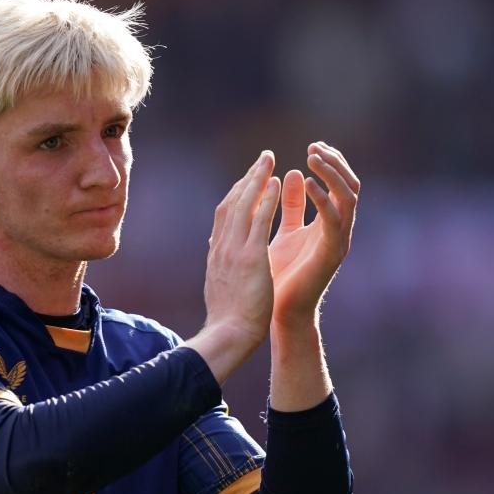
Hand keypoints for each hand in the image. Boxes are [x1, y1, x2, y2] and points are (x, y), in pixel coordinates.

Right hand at [184, 151, 280, 383]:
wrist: (229, 334)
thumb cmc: (228, 320)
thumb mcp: (220, 287)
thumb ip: (222, 269)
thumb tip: (220, 262)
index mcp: (217, 254)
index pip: (225, 216)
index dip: (237, 194)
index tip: (249, 180)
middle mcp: (222, 247)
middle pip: (231, 203)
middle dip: (247, 178)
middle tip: (262, 159)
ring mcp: (234, 250)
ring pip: (243, 205)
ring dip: (256, 179)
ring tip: (269, 160)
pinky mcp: (250, 257)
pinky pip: (259, 221)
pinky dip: (266, 199)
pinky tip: (276, 183)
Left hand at [269, 142, 359, 328]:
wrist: (280, 312)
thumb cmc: (280, 275)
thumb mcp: (284, 230)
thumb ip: (291, 205)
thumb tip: (292, 173)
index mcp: (329, 223)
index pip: (340, 184)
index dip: (331, 162)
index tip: (314, 144)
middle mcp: (339, 230)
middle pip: (350, 186)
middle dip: (335, 163)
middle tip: (315, 147)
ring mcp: (339, 241)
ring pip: (349, 198)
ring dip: (332, 175)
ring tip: (313, 158)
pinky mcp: (332, 254)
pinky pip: (335, 220)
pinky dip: (323, 200)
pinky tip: (307, 183)